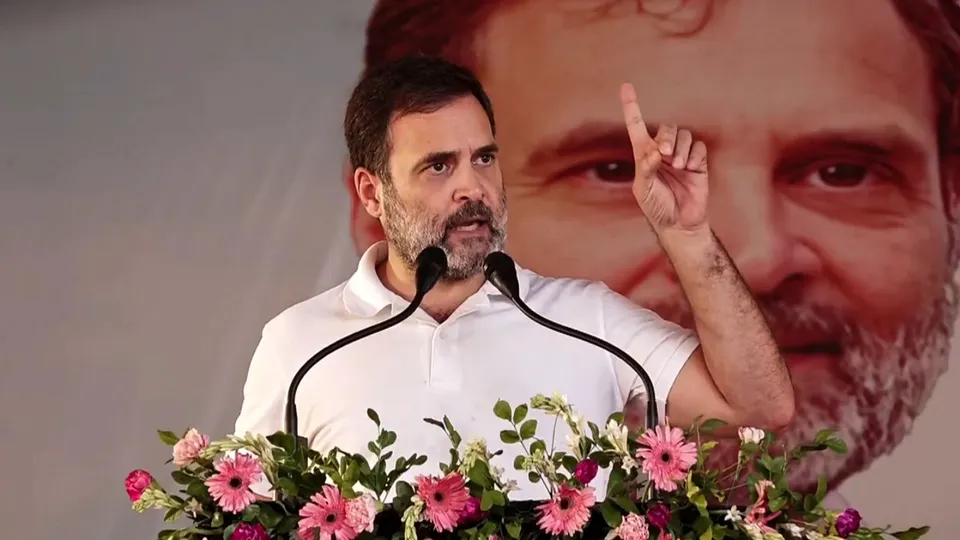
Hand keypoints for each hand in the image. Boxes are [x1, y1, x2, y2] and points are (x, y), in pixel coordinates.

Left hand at [620, 82, 708, 233]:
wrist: (680, 223)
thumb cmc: (656, 208)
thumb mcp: (644, 190)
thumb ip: (646, 168)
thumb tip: (655, 150)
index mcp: (644, 155)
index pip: (637, 125)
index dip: (632, 106)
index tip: (626, 86)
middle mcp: (663, 152)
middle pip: (666, 129)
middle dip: (666, 137)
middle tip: (664, 153)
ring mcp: (681, 156)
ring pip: (684, 135)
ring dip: (680, 148)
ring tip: (679, 166)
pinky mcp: (698, 163)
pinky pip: (699, 147)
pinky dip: (694, 155)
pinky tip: (691, 169)